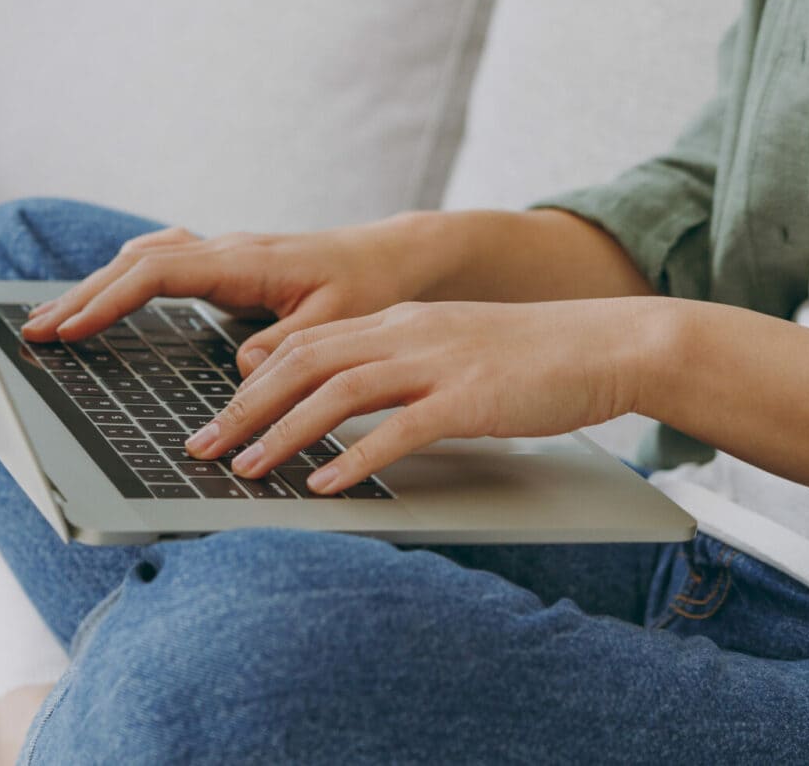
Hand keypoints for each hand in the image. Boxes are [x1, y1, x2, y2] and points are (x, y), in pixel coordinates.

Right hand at [19, 218, 436, 372]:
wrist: (393, 255)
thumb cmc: (369, 286)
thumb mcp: (339, 322)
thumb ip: (290, 347)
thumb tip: (244, 370)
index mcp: (245, 261)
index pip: (157, 273)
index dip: (109, 300)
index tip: (70, 328)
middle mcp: (226, 250)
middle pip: (135, 264)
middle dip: (82, 296)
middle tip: (34, 331)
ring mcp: (223, 253)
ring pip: (143, 259)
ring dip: (98, 287)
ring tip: (55, 320)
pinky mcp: (226, 264)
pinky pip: (162, 261)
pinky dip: (125, 278)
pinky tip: (108, 294)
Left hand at [185, 297, 671, 492]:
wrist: (606, 344)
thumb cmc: (530, 359)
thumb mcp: (449, 352)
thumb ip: (396, 373)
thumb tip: (343, 414)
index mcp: (397, 322)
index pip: (304, 345)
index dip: (250, 382)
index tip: (213, 419)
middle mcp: (407, 334)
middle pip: (303, 363)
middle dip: (244, 408)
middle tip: (201, 449)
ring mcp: (438, 363)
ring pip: (339, 392)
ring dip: (284, 433)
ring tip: (247, 470)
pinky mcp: (471, 399)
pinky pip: (400, 429)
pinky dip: (357, 457)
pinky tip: (328, 485)